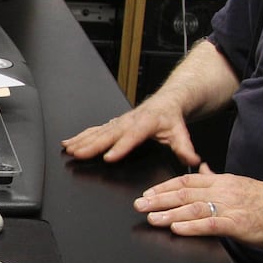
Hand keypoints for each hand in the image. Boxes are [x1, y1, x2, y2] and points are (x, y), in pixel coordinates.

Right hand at [61, 98, 201, 167]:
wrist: (167, 100)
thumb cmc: (171, 117)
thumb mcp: (181, 132)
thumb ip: (185, 148)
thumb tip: (193, 161)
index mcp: (145, 123)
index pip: (131, 136)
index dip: (120, 147)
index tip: (108, 157)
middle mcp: (128, 121)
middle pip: (108, 134)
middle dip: (91, 145)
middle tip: (78, 154)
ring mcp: (118, 122)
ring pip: (97, 132)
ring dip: (81, 140)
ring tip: (69, 149)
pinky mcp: (112, 124)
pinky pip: (94, 130)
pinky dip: (80, 136)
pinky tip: (68, 143)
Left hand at [132, 163, 262, 245]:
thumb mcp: (239, 183)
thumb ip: (217, 178)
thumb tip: (201, 168)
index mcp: (222, 180)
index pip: (187, 180)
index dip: (164, 186)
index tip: (147, 192)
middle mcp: (223, 190)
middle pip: (184, 192)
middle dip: (158, 199)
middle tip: (139, 205)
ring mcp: (230, 207)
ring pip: (193, 207)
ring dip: (169, 213)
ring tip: (151, 217)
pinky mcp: (238, 224)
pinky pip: (210, 224)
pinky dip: (191, 226)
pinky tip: (177, 228)